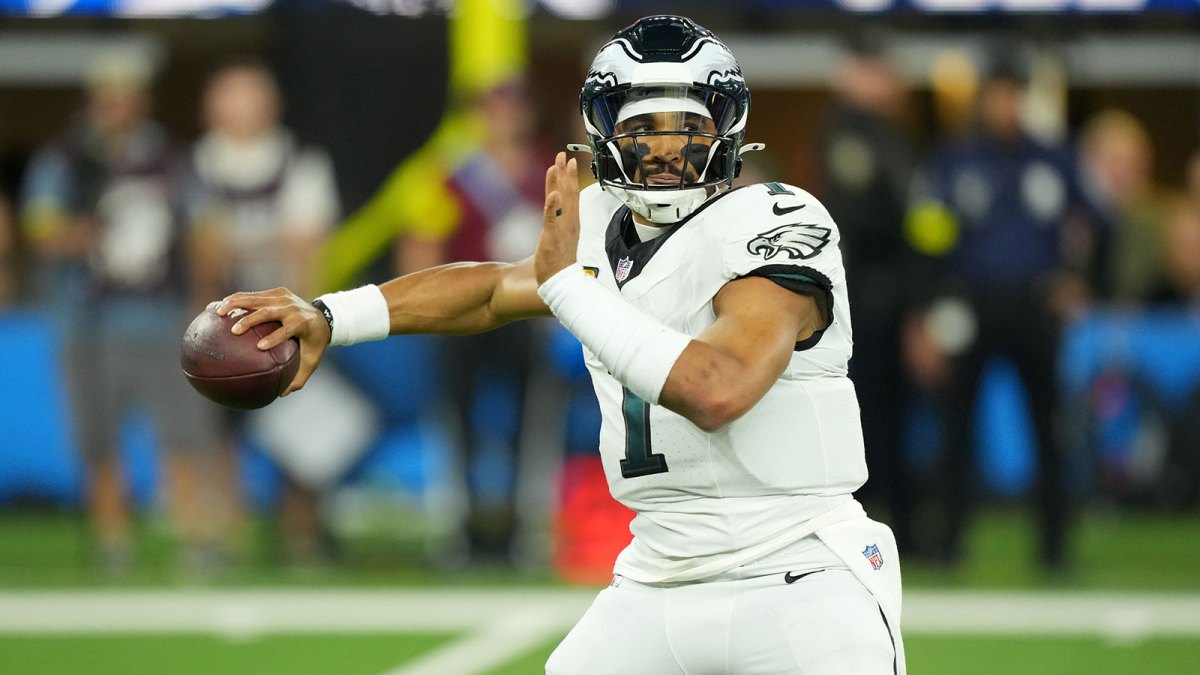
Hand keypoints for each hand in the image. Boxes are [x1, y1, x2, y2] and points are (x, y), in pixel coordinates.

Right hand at [218, 287, 329, 395]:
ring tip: (219, 313)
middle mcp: (292, 307)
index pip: (288, 330)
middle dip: (251, 320)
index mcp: (302, 323)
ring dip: (236, 304)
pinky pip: (254, 295)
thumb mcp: (312, 361)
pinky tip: (219, 306)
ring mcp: (284, 297)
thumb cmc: (314, 343)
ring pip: (258, 299)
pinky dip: (237, 299)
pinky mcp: (277, 292)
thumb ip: (298, 378)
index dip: (275, 337)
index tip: (260, 347)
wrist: (324, 316)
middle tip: (235, 331)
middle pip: (269, 311)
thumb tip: (280, 394)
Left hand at [535, 152, 579, 284]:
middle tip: (563, 155)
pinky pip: (552, 218)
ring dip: (560, 181)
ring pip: (562, 200)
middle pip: (569, 193)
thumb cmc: (560, 262)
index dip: (570, 177)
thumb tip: (559, 214)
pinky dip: (553, 205)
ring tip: (558, 164)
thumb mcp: (561, 238)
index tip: (569, 161)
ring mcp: (562, 229)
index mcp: (572, 222)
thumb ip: (559, 223)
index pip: (572, 195)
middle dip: (565, 173)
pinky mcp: (552, 236)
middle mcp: (570, 222)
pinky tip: (554, 192)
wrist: (561, 282)